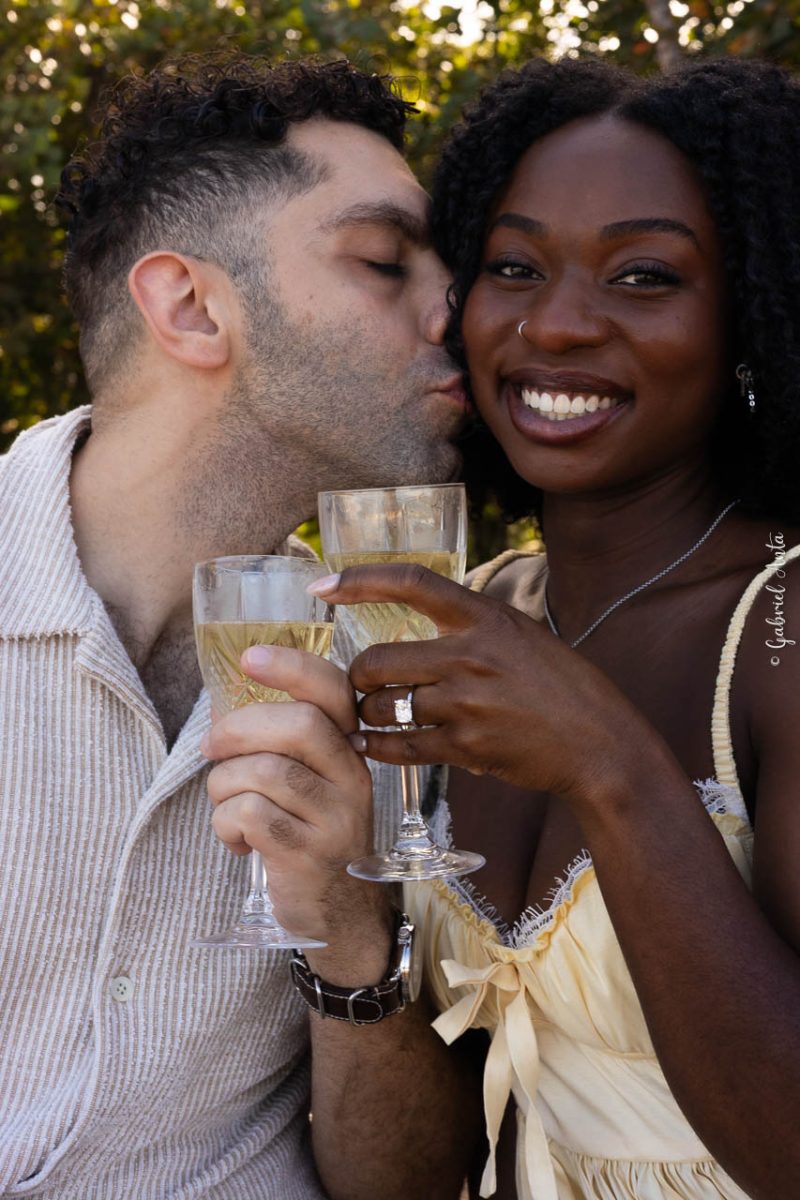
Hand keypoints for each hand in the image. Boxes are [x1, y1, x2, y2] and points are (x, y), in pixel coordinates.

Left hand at [202, 645, 392, 979]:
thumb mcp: (310, 782)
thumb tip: (223, 710)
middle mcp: (352, 778)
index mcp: (349, 751)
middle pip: (297, 725)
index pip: (334, 692)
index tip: (250, 657)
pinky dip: (226, 823)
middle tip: (212, 748)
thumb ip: (279, 744)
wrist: (340, 912)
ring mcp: (335, 817)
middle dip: (239, 729)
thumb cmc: (310, 833)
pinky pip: (249, 815)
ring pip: (263, 772)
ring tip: (227, 806)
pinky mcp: (308, 854)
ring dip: (224, 785)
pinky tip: (237, 840)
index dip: (292, 667)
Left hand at [311, 564, 649, 806]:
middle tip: (360, 687)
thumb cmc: (562, 687)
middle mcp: (471, 654)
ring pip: (382, 704)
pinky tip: (369, 744)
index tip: (320, 585)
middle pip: (377, 658)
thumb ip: (474, 625)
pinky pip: (400, 745)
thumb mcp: (522, 635)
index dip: (360, 579)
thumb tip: (426, 610)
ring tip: (370, 717)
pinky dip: (377, 746)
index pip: (412, 582)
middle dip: (358, 677)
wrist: (600, 743)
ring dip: (368, 713)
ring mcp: (467, 701)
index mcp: (485, 617)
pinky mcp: (467, 744)